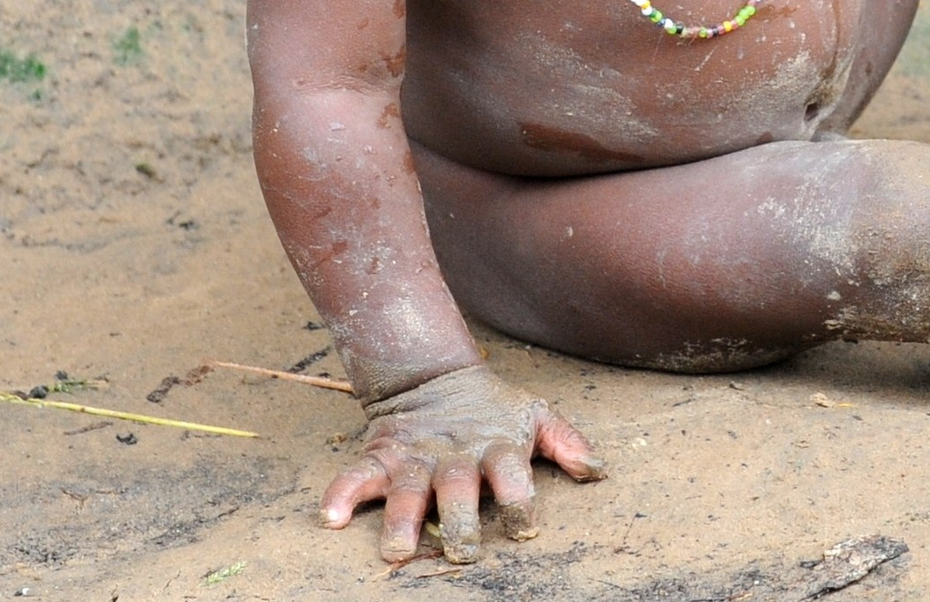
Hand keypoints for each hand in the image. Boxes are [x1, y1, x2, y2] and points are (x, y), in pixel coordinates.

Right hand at [321, 364, 603, 563]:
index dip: (520, 496)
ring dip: (401, 519)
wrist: (433, 375)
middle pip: (457, 488)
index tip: (525, 528)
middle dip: (459, 520)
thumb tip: (598, 471)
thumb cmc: (494, 411)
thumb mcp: (534, 415)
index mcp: (495, 446)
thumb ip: (567, 441)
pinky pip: (356, 475)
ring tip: (396, 551)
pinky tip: (331, 518)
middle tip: (462, 554)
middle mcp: (454, 455)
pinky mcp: (381, 457)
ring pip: (408, 489)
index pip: (511, 472)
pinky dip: (341, 492)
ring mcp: (415, 457)